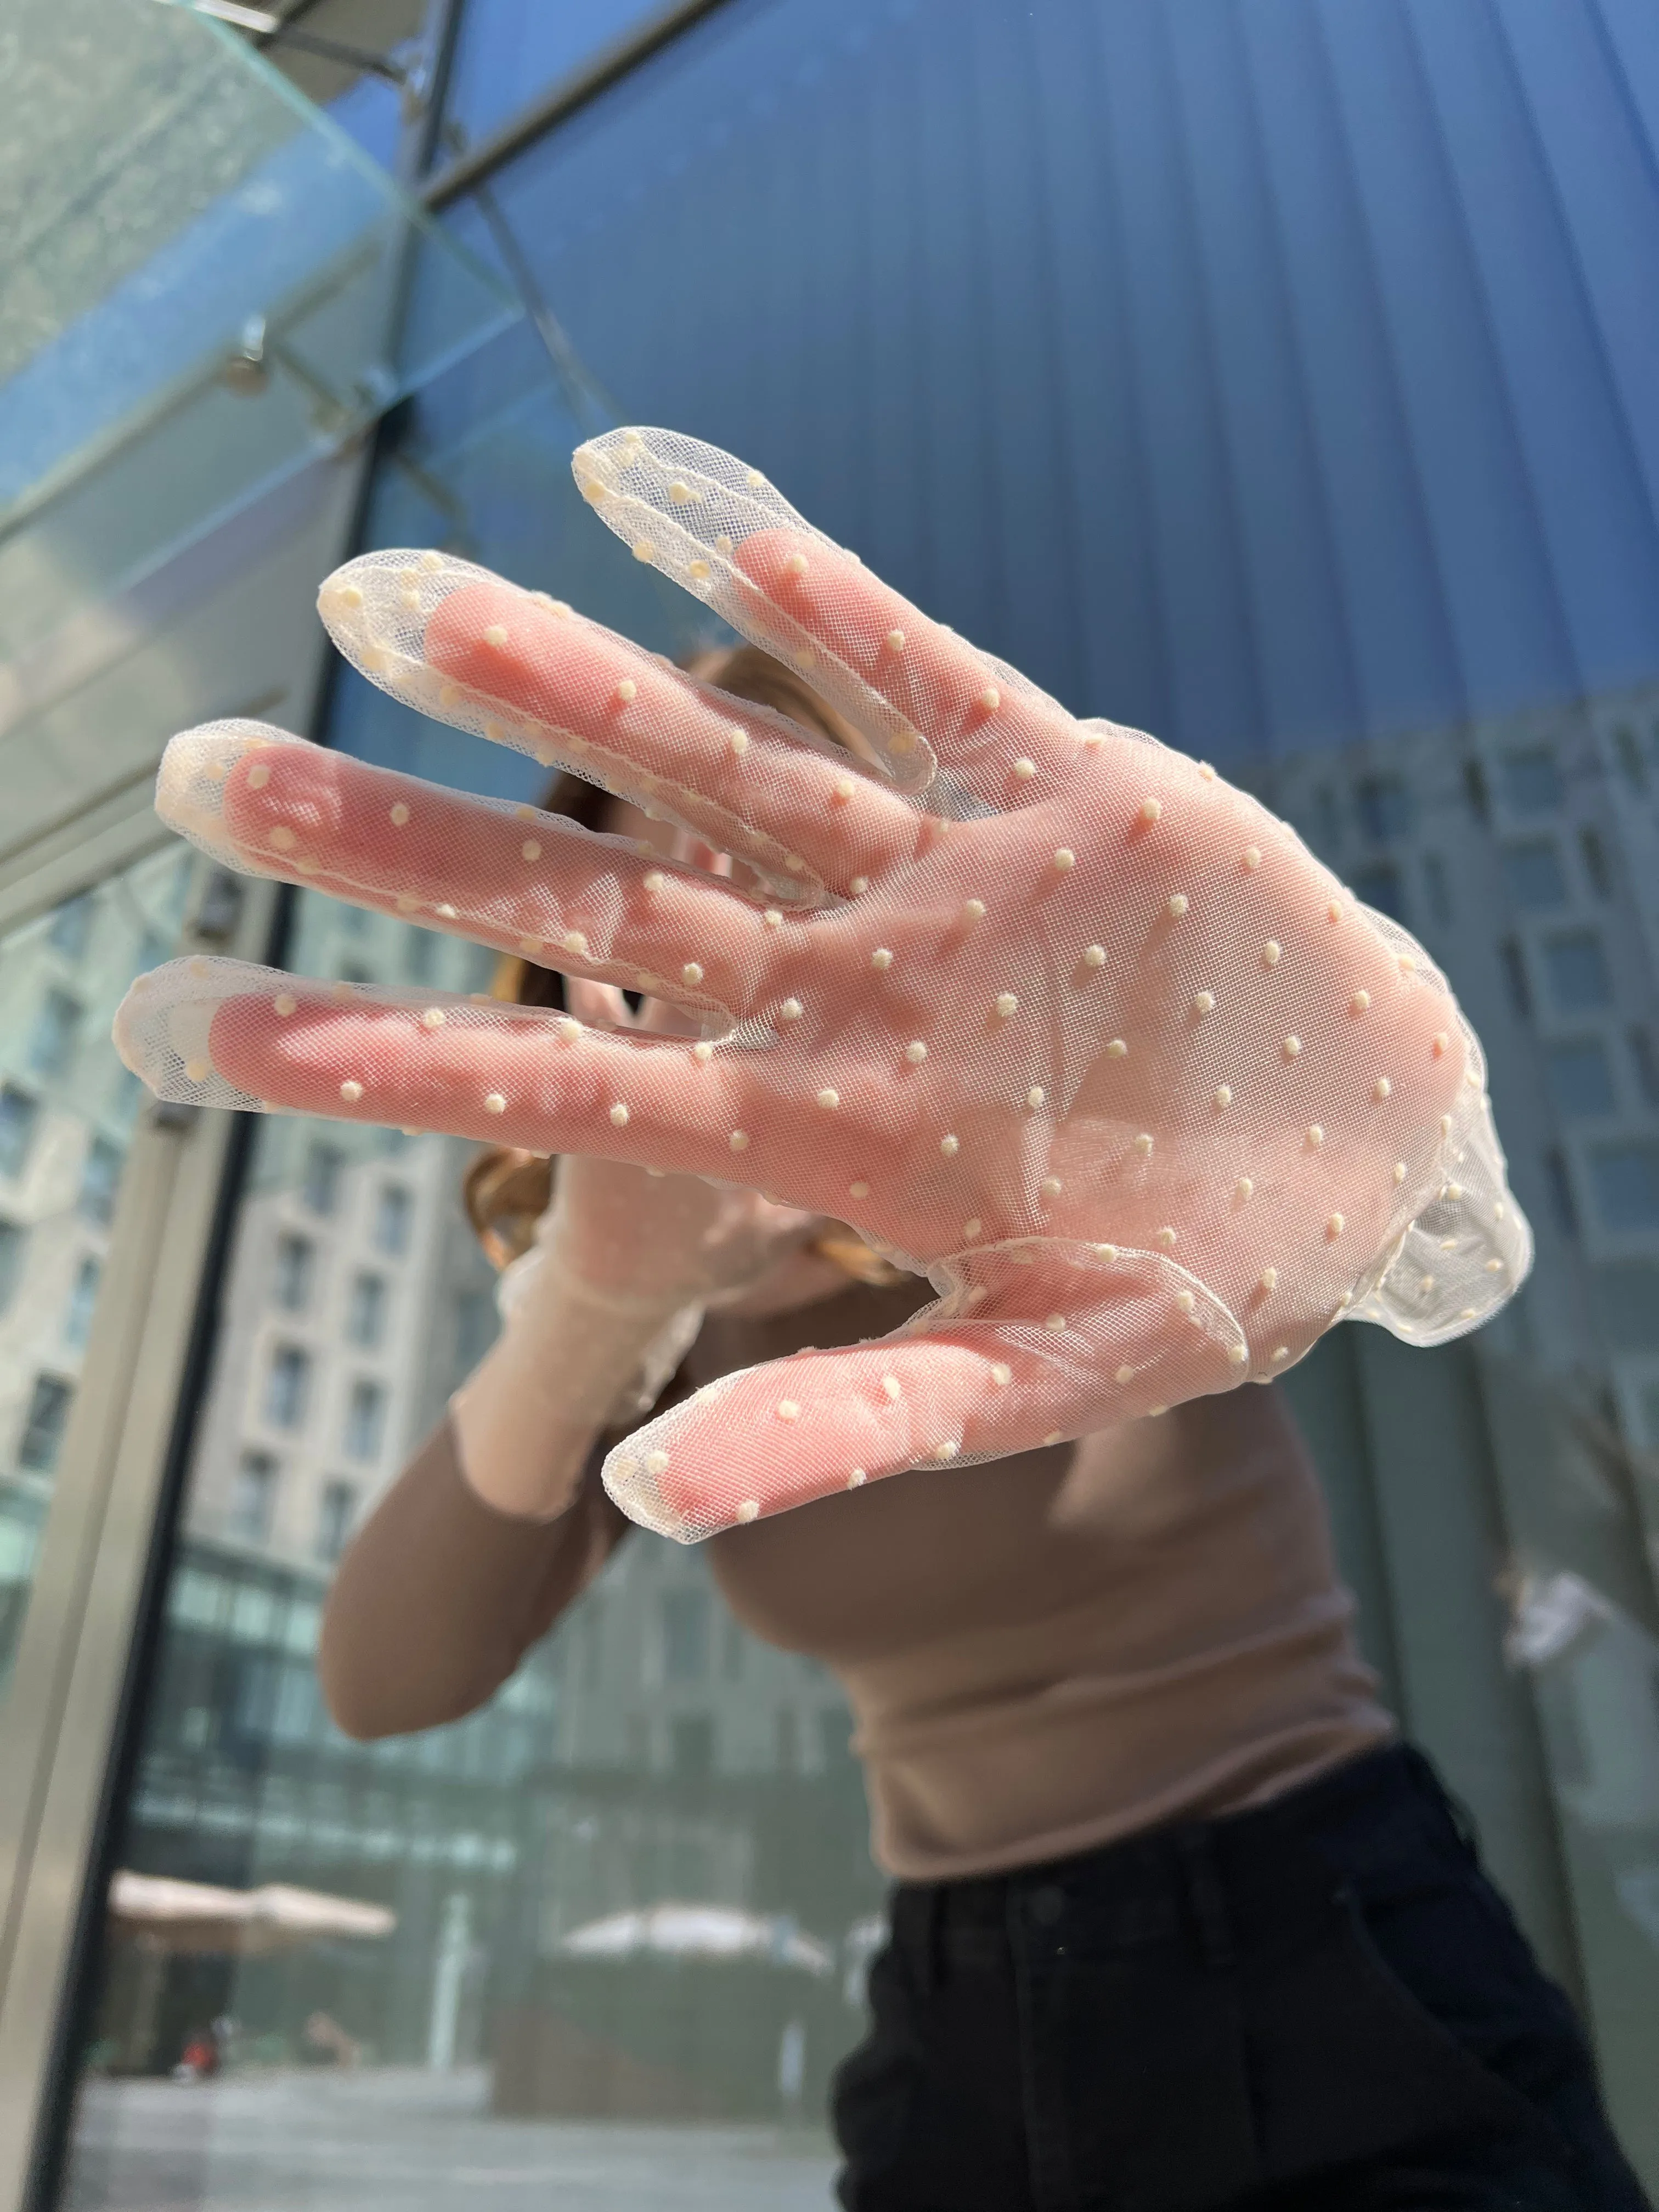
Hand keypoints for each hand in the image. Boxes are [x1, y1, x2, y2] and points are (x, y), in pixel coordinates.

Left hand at [116, 427, 1530, 1540]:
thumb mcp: (1046, 1371)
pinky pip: (922, 675)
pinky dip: (816, 593)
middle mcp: (847, 987)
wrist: (1377, 1145)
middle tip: (202, 779)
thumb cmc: (1209, 1278)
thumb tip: (647, 1496)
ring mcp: (946, 876)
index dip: (392, 1059)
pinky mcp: (1065, 784)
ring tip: (397, 603)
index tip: (196, 1032)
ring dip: (570, 684)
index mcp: (825, 1132)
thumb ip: (854, 1413)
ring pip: (730, 763)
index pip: (574, 1082)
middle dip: (410, 845)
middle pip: (601, 897)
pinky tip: (665, 496)